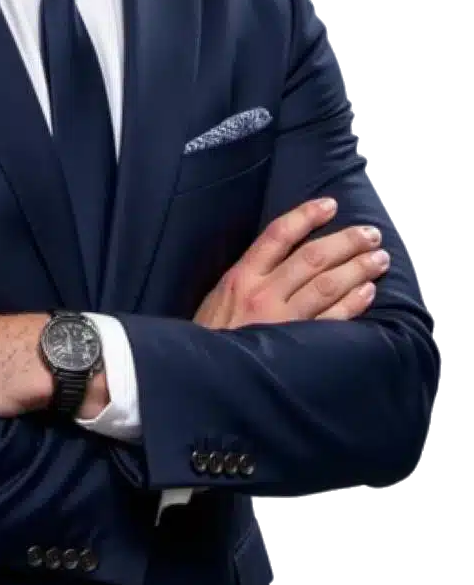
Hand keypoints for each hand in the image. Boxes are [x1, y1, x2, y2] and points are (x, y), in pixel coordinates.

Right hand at [194, 196, 389, 329]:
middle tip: (371, 234)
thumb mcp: (218, 297)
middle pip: (312, 258)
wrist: (205, 379)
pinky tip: (368, 291)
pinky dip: (353, 303)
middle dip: (346, 242)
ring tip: (379, 258)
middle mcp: (264, 293)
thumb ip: (248, 277)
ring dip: (358, 269)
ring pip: (327, 285)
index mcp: (242, 276)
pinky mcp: (297, 345)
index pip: (278, 235)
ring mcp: (283, 319)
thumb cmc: (212, 336)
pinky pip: (332, 320)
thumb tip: (282, 256)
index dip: (306, 216)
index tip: (330, 204)